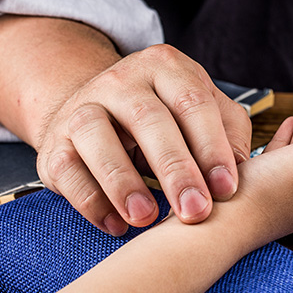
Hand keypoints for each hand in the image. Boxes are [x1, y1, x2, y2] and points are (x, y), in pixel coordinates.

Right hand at [35, 45, 251, 235]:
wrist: (98, 111)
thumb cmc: (167, 119)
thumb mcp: (204, 115)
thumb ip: (228, 136)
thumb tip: (238, 175)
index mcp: (167, 68)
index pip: (193, 103)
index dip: (212, 147)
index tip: (227, 189)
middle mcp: (122, 81)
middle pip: (149, 119)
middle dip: (175, 170)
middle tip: (196, 211)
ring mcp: (83, 108)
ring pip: (97, 137)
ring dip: (123, 182)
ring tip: (147, 218)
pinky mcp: (54, 143)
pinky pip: (66, 170)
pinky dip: (90, 200)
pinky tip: (116, 224)